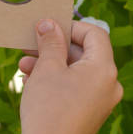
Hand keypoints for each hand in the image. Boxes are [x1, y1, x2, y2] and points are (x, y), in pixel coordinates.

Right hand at [19, 19, 122, 133]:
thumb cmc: (48, 109)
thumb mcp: (46, 68)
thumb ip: (50, 42)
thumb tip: (49, 23)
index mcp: (103, 69)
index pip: (94, 34)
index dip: (70, 26)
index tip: (47, 27)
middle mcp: (108, 83)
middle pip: (83, 52)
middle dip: (53, 47)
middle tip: (29, 45)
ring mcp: (100, 99)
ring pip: (75, 70)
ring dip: (49, 63)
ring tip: (24, 66)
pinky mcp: (89, 110)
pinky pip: (74, 86)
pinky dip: (55, 79)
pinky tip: (31, 81)